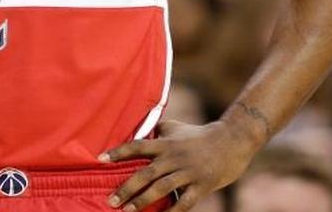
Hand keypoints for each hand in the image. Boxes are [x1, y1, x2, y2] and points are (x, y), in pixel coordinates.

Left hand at [100, 120, 258, 211]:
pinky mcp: (202, 186)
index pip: (137, 146)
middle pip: (146, 173)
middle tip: (111, 200)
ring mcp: (188, 173)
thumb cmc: (197, 135)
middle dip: (126, 187)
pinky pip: (184, 202)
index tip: (100, 159)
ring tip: (126, 210)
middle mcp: (174, 158)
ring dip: (142, 201)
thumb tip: (134, 132)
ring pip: (162, 188)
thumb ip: (155, 131)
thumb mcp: (174, 127)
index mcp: (166, 143)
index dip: (118, 152)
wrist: (231, 141)